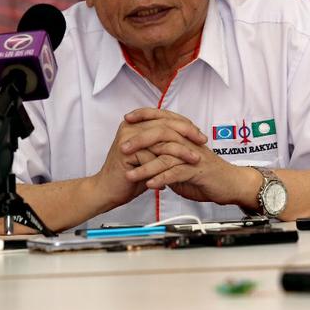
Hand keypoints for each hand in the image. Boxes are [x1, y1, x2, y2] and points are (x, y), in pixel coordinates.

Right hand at [92, 108, 206, 208]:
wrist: (108, 191)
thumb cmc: (131, 175)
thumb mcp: (152, 155)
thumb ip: (165, 142)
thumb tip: (190, 134)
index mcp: (137, 123)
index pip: (165, 117)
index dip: (185, 124)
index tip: (200, 135)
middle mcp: (131, 126)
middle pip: (165, 123)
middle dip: (187, 132)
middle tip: (201, 142)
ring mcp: (127, 137)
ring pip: (162, 138)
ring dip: (182, 149)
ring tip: (195, 158)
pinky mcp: (126, 152)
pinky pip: (154, 156)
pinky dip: (168, 164)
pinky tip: (179, 171)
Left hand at [120, 109, 259, 209]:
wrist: (231, 184)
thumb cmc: (207, 173)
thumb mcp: (184, 161)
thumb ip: (168, 156)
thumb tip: (149, 154)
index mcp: (186, 136)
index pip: (164, 118)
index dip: (145, 115)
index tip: (127, 119)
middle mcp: (190, 142)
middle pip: (162, 133)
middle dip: (139, 140)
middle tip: (122, 148)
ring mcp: (194, 156)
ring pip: (166, 156)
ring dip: (146, 166)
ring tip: (130, 175)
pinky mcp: (198, 171)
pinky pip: (177, 173)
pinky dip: (161, 179)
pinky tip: (149, 185)